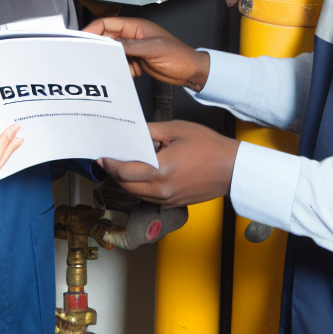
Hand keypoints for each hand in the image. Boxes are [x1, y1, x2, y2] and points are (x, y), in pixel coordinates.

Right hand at [83, 16, 210, 90]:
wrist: (192, 72)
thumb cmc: (179, 56)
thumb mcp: (153, 49)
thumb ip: (130, 46)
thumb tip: (110, 44)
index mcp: (136, 26)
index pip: (107, 24)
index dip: (93, 30)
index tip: (82, 39)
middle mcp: (133, 36)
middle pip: (107, 38)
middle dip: (102, 48)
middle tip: (94, 57)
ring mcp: (135, 48)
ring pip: (113, 52)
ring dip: (114, 61)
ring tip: (120, 67)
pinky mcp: (137, 60)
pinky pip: (121, 63)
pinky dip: (123, 69)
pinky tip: (132, 73)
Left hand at [97, 120, 238, 205]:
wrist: (233, 168)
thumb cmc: (209, 147)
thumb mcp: (175, 130)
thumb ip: (149, 132)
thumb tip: (130, 133)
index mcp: (160, 171)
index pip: (123, 171)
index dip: (108, 164)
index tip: (100, 156)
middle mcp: (162, 190)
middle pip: (125, 185)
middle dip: (112, 173)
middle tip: (106, 159)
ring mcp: (168, 199)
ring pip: (135, 194)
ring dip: (124, 181)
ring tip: (120, 165)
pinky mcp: (174, 203)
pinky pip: (148, 197)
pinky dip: (138, 187)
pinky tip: (139, 174)